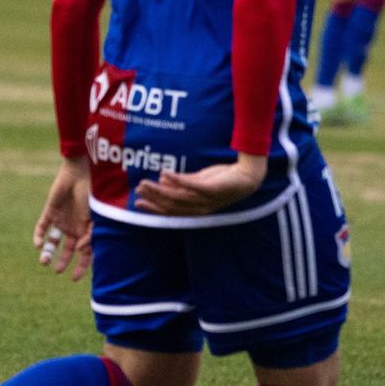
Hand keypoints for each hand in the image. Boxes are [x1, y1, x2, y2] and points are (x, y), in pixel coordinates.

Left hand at [33, 156, 91, 281]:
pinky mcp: (50, 212)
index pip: (85, 254)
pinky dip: (39, 237)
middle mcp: (75, 228)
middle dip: (62, 261)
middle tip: (57, 271)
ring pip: (53, 241)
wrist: (80, 173)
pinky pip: (43, 227)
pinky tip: (38, 244)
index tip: (73, 278)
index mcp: (88, 231)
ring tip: (44, 261)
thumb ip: (90, 235)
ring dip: (49, 252)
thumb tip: (80, 251)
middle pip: (68, 250)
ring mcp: (62, 220)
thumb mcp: (95, 218)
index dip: (81, 267)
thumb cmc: (92, 194)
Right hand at [135, 154, 266, 216]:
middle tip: (138, 190)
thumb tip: (161, 180)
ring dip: (159, 190)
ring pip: (178, 197)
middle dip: (153, 199)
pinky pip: (191, 186)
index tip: (138, 203)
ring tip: (146, 182)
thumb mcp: (200, 182)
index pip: (171, 212)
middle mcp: (200, 208)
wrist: (246, 176)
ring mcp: (206, 200)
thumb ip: (182, 183)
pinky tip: (165, 173)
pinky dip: (176, 180)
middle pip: (171, 206)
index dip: (154, 208)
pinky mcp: (212, 189)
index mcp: (196, 209)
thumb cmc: (222, 180)